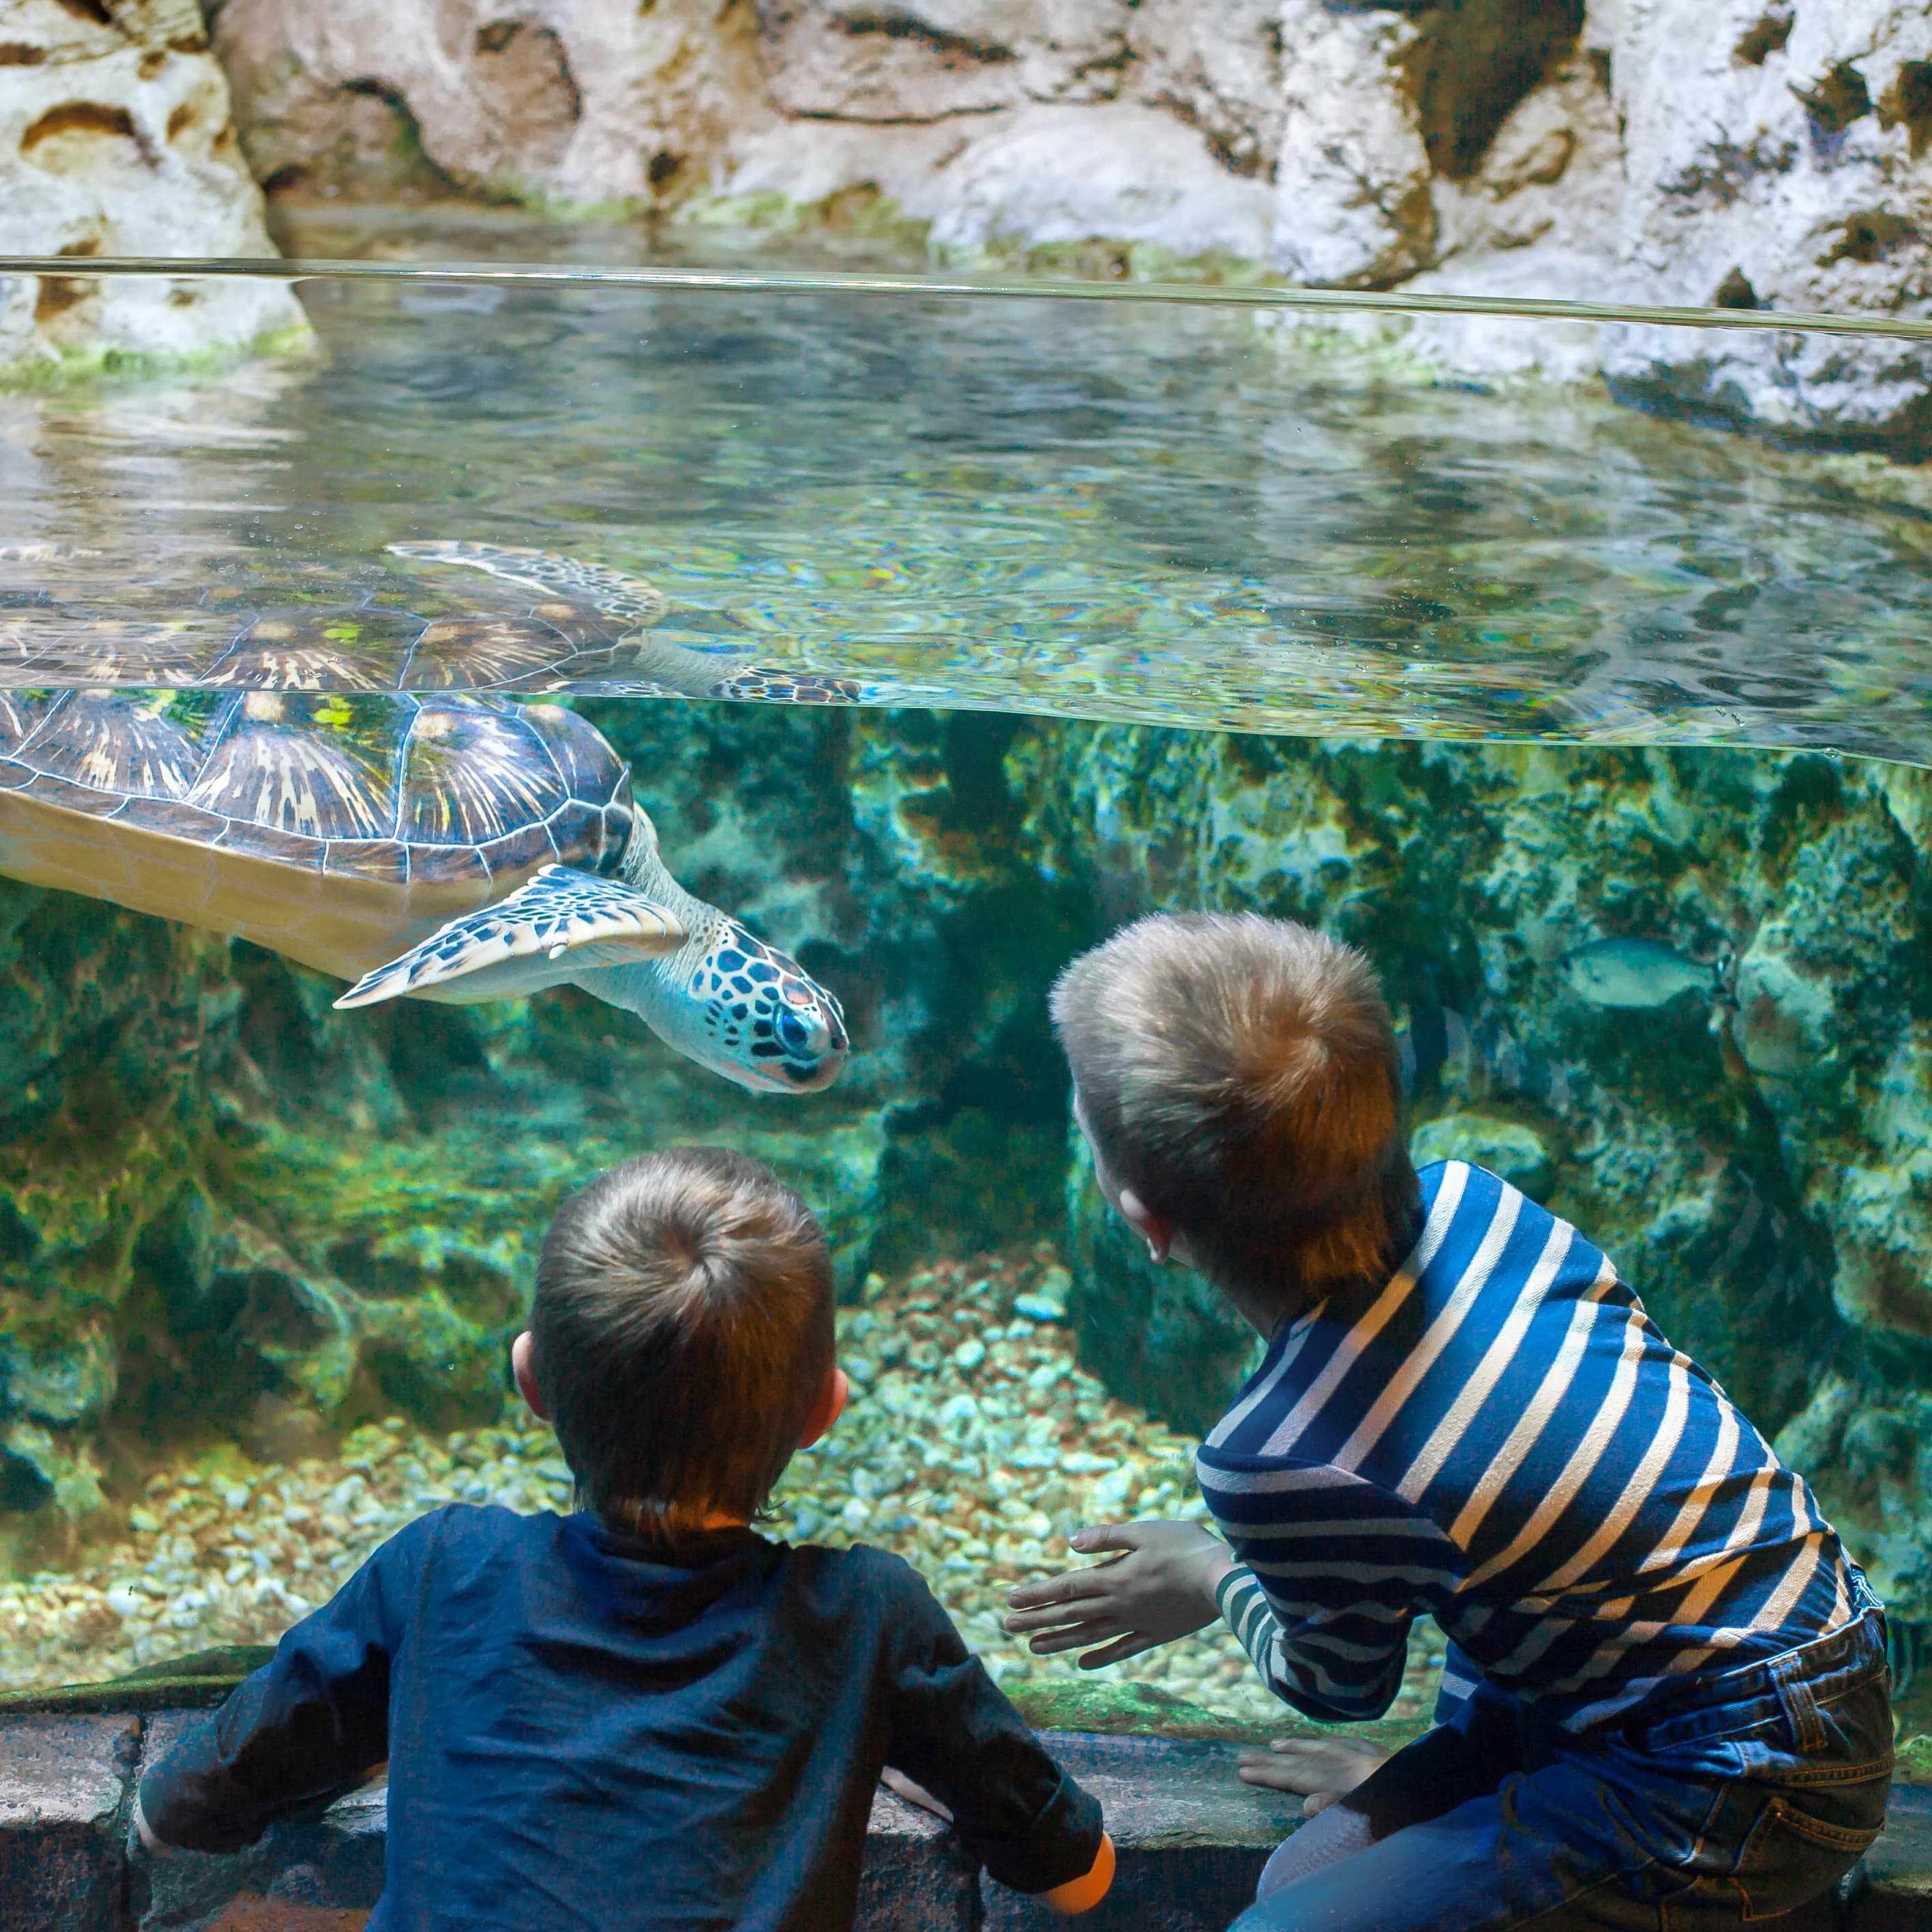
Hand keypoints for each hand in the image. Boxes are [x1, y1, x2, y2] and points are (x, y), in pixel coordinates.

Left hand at [1005, 1520, 1235, 1668]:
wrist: (1223, 1581)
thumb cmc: (1186, 1547)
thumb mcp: (1143, 1531)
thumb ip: (1106, 1537)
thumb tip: (1071, 1542)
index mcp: (1115, 1577)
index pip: (1066, 1587)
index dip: (1036, 1594)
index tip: (1009, 1602)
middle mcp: (1120, 1604)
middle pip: (1071, 1614)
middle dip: (1037, 1620)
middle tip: (1007, 1627)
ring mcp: (1137, 1622)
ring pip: (1090, 1635)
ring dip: (1060, 1641)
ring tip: (1034, 1647)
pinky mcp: (1157, 1634)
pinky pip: (1123, 1649)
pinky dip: (1101, 1656)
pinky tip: (1083, 1662)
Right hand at [1235, 1736, 1389, 1814]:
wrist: (1433, 1776)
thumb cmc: (1402, 1806)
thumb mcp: (1372, 1814)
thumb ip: (1338, 1808)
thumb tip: (1305, 1805)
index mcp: (1339, 1781)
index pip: (1295, 1778)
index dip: (1267, 1775)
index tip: (1242, 1772)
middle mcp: (1343, 1763)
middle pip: (1299, 1762)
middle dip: (1269, 1761)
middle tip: (1242, 1757)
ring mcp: (1358, 1755)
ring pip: (1317, 1748)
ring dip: (1293, 1748)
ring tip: (1273, 1746)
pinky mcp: (1374, 1753)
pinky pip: (1340, 1744)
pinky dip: (1323, 1743)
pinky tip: (1320, 1743)